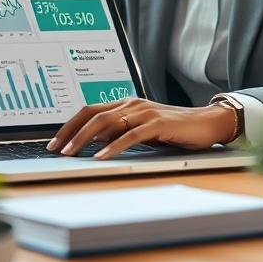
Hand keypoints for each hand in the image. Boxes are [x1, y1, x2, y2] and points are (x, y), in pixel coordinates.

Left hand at [46, 98, 237, 159]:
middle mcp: (132, 104)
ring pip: (107, 123)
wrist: (207, 123)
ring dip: (84, 139)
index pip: (90, 111)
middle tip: (55, 150)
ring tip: (70, 154)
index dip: (69, 125)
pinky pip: (130, 134)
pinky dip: (113, 146)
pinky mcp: (158, 124)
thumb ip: (119, 132)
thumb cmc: (174, 130)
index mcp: (126, 104)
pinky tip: (101, 157)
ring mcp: (145, 112)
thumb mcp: (141, 131)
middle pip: (93, 115)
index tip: (54, 142)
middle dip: (70, 132)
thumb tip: (93, 142)